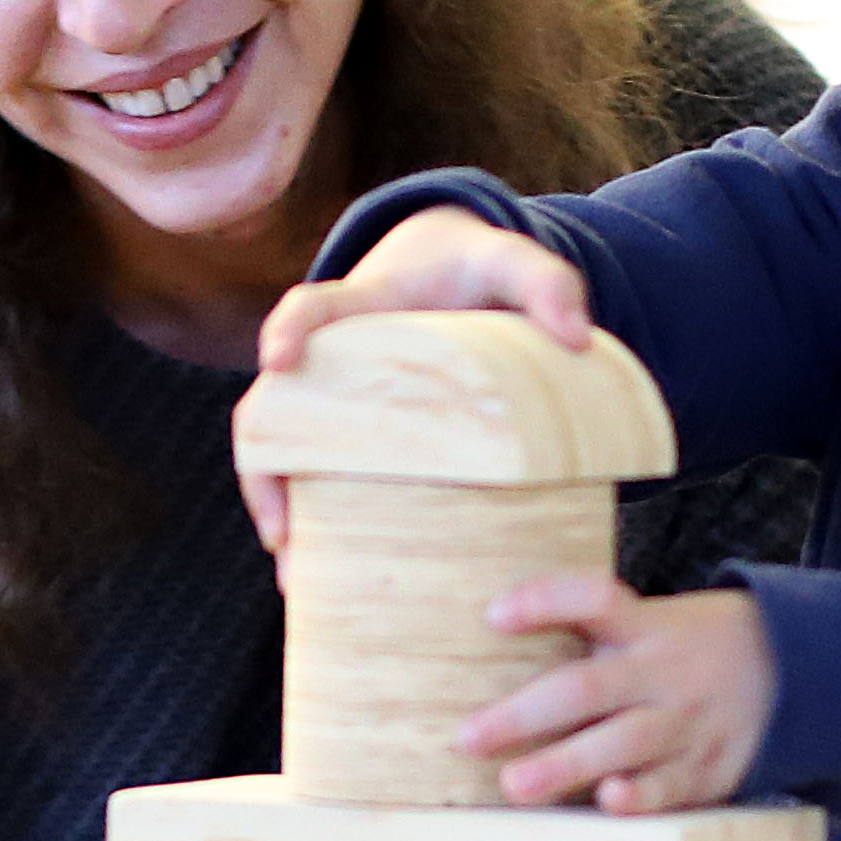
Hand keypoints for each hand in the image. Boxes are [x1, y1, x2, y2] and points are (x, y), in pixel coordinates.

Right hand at [240, 208, 596, 550]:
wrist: (454, 279)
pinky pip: (323, 480)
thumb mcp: (512, 263)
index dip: (288, 331)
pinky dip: (321, 526)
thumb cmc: (475, 272)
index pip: (311, 309)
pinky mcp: (357, 438)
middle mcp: (332, 361)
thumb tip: (577, 339)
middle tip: (280, 531)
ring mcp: (337, 404)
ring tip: (299, 577)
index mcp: (362, 307)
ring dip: (283, 514)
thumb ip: (547, 284)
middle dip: (262, 470)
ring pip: (284, 456)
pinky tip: (334, 577)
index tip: (279, 359)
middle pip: (271, 410)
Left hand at [462, 575, 775, 813]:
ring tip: (514, 784)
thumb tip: (498, 637)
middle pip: (589, 687)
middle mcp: (664, 672)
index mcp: (647, 627)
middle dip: (524, 715)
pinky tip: (608, 801)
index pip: (595, 600)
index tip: (493, 615)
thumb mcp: (655, 621)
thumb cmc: (691, 650)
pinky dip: (642, 795)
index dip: (545, 602)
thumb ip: (596, 632)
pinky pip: (672, 784)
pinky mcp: (709, 767)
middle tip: (469, 738)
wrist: (798, 672)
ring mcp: (688, 721)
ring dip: (566, 764)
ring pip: (624, 742)